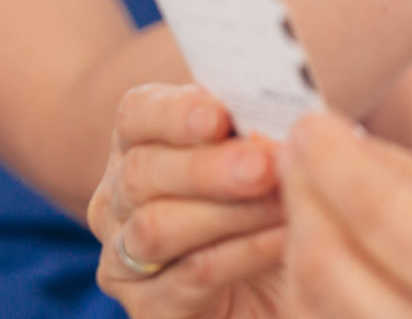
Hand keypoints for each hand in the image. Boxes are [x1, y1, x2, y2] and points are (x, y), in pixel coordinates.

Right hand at [88, 84, 287, 318]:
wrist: (292, 282)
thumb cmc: (276, 200)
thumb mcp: (272, 156)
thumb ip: (266, 129)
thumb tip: (288, 112)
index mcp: (142, 143)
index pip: (137, 115)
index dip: (174, 113)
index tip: (218, 115)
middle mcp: (119, 199)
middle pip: (143, 173)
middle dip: (207, 167)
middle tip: (264, 165)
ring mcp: (125, 258)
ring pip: (158, 227)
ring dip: (227, 212)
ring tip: (284, 201)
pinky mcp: (149, 308)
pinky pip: (192, 274)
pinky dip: (243, 252)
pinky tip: (283, 239)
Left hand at [281, 112, 411, 318]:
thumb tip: (363, 152)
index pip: (389, 219)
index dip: (335, 165)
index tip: (312, 126)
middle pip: (331, 269)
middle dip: (301, 198)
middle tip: (292, 152)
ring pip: (313, 310)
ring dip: (296, 244)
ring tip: (304, 197)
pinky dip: (315, 294)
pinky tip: (327, 256)